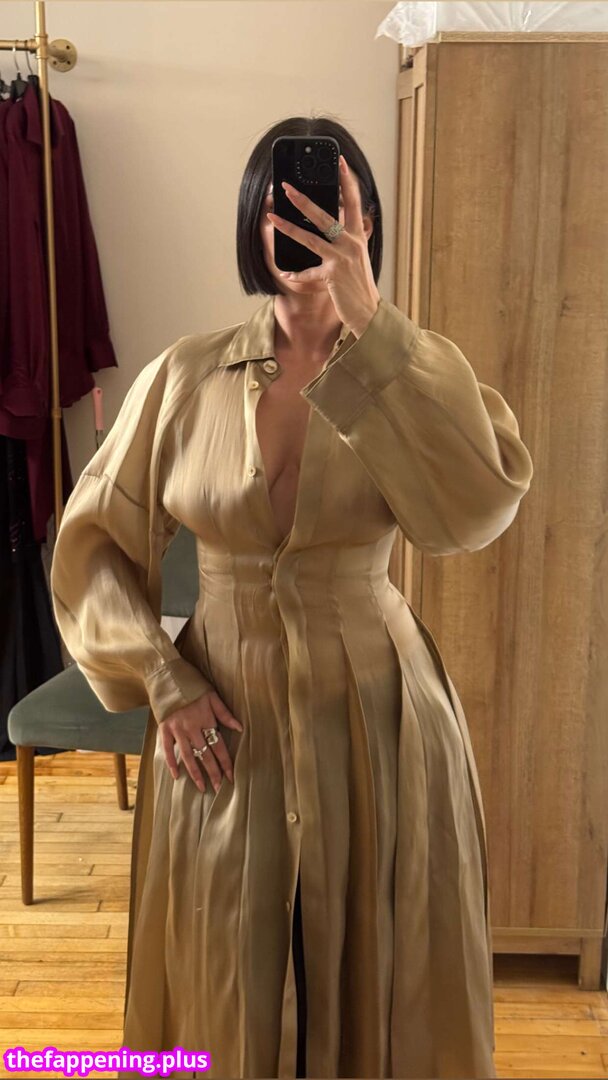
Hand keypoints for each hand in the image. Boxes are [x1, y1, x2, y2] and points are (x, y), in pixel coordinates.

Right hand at [159, 690, 242, 793]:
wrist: (168, 676)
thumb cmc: (193, 685)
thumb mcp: (212, 696)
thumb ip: (225, 713)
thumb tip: (240, 728)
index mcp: (206, 719)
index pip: (219, 746)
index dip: (226, 763)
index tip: (231, 778)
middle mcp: (191, 727)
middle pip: (205, 754)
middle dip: (213, 773)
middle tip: (219, 789)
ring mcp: (176, 729)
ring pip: (188, 756)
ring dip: (195, 773)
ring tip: (202, 788)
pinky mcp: (164, 729)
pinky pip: (168, 750)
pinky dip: (171, 763)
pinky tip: (176, 776)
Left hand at [266, 154, 380, 338]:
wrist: (368, 311)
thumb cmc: (360, 284)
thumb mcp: (357, 257)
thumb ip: (346, 239)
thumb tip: (331, 222)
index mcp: (358, 236)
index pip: (354, 202)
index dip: (347, 180)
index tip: (340, 161)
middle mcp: (351, 244)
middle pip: (325, 215)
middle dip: (303, 200)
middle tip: (287, 187)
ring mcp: (342, 259)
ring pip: (311, 238)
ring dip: (289, 227)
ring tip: (272, 217)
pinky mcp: (333, 275)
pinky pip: (308, 272)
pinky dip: (296, 274)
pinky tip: (284, 273)